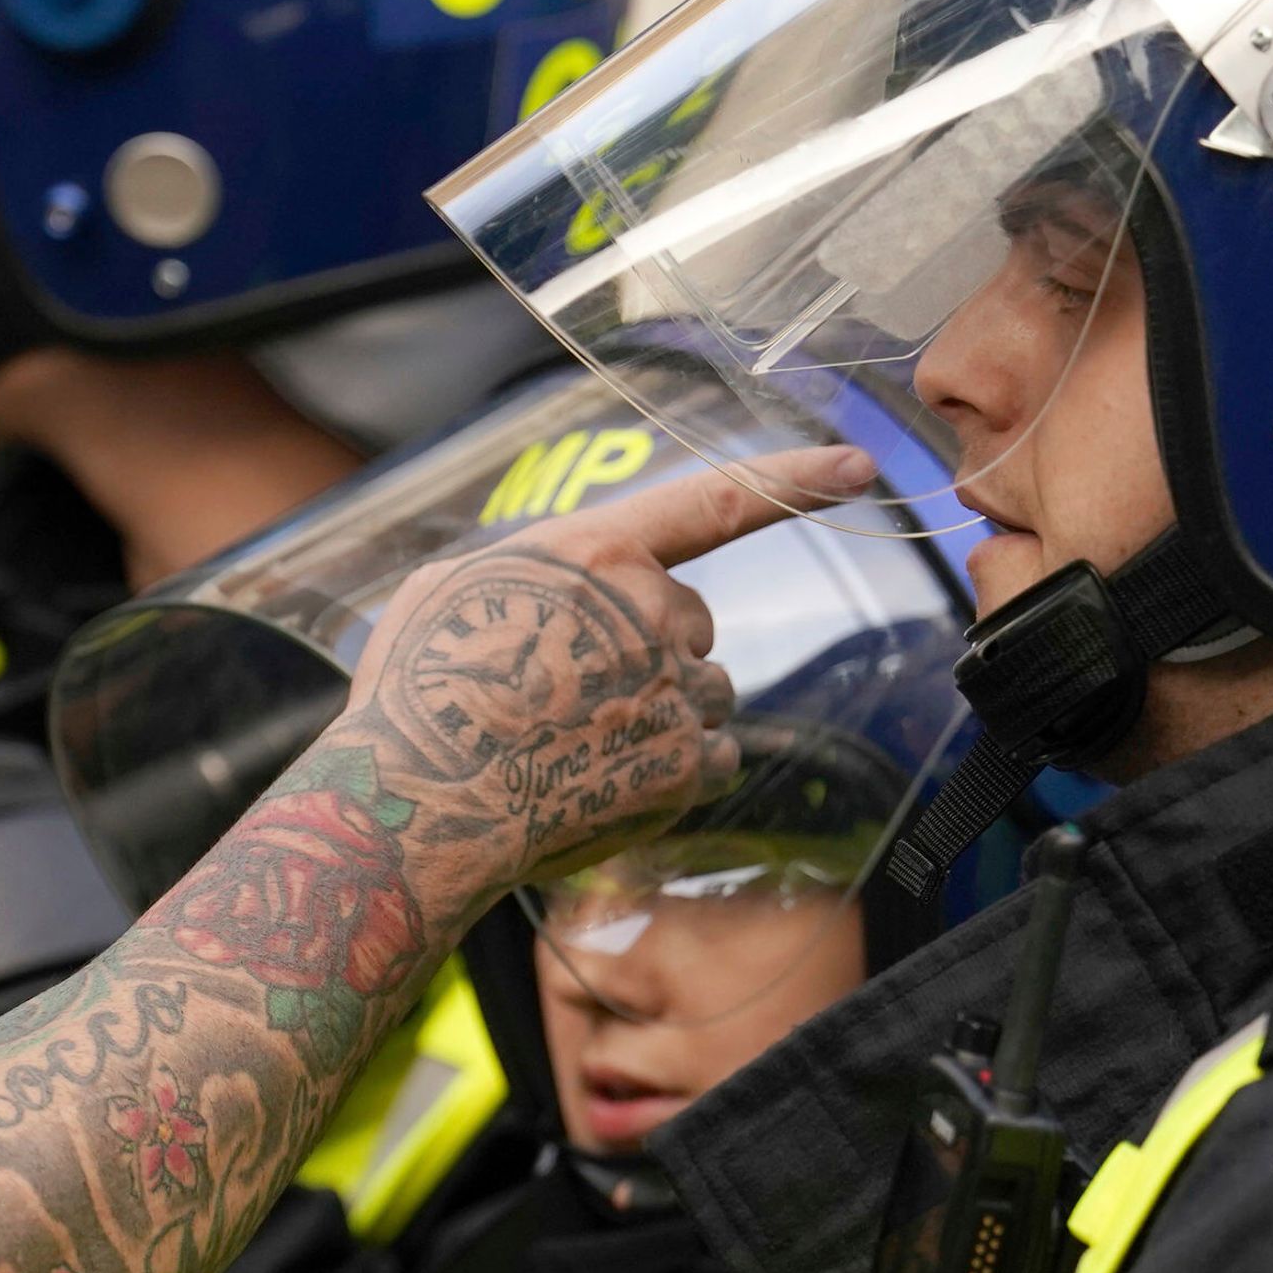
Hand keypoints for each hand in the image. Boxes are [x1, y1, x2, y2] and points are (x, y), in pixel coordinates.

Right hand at [332, 444, 877, 909]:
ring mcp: (673, 691)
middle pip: (692, 624)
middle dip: (652, 652)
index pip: (713, 503)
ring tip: (577, 745)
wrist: (421, 807)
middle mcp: (650, 611)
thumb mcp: (444, 591)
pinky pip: (709, 758)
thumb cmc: (413, 696)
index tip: (858, 464)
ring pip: (706, 693)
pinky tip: (602, 784)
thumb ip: (522, 572)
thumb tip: (540, 586)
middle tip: (570, 697)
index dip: (792, 478)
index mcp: (597, 552)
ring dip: (661, 715)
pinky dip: (669, 775)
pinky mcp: (683, 766)